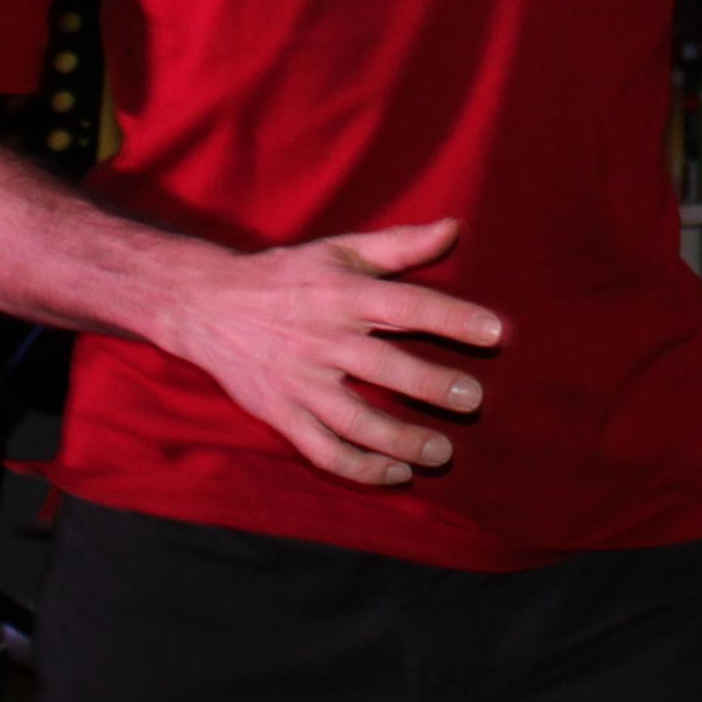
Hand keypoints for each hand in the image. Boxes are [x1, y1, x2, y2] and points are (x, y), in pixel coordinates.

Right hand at [155, 218, 508, 486]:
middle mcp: (322, 338)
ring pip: (355, 419)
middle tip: (473, 399)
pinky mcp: (280, 412)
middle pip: (384, 366)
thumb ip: (398, 245)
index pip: (405, 305)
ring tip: (441, 452)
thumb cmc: (286, 276)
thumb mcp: (338, 251)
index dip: (451, 317)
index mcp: (341, 294)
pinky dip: (360, 467)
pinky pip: (322, 450)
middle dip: (431, 386)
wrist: (206, 305)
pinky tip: (395, 473)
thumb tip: (454, 227)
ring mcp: (299, 381)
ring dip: (401, 440)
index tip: (495, 332)